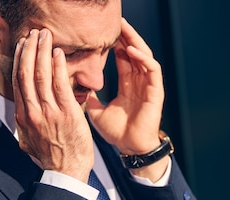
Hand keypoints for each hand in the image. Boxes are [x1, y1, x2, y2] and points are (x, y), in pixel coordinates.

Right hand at [12, 28, 93, 182]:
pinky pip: (60, 84)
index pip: (18, 81)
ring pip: (41, 74)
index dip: (20, 60)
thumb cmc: (51, 159)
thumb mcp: (29, 142)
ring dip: (42, 51)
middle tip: (34, 34)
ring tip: (45, 36)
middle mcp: (33, 111)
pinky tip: (58, 53)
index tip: (24, 46)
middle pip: (26, 72)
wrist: (66, 173)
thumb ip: (24, 126)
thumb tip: (21, 115)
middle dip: (29, 49)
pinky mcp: (67, 113)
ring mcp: (49, 112)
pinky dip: (58, 66)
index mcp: (23, 117)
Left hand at [85, 18, 164, 157]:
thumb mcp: (96, 111)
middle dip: (125, 35)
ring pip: (144, 55)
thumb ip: (89, 98)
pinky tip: (131, 49)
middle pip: (134, 51)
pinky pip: (153, 69)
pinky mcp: (156, 92)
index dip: (114, 43)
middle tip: (113, 21)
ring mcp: (149, 86)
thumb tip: (73, 90)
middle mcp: (139, 82)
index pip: (122, 57)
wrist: (129, 148)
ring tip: (123, 28)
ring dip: (135, 40)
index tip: (101, 31)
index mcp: (128, 84)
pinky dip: (143, 58)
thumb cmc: (116, 133)